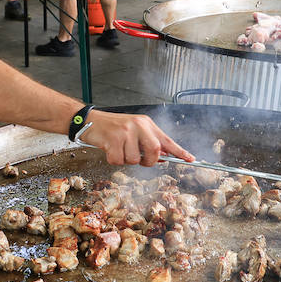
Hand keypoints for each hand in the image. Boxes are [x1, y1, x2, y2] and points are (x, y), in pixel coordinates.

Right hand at [77, 110, 193, 165]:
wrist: (89, 120)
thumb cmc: (111, 128)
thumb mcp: (133, 131)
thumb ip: (147, 143)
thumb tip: (162, 158)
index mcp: (146, 123)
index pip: (166, 139)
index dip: (179, 151)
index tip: (191, 159)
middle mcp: (138, 125)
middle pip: (154, 151)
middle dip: (149, 161)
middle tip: (141, 159)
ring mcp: (126, 131)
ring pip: (135, 159)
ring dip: (126, 160)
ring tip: (118, 149)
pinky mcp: (113, 139)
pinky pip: (119, 160)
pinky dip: (113, 160)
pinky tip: (109, 150)